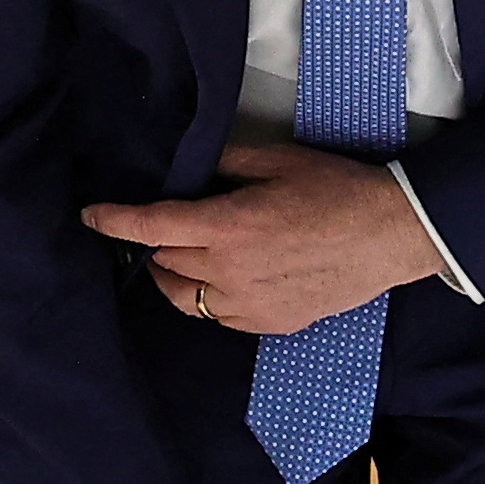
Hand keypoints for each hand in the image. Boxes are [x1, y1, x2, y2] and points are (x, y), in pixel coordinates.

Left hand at [84, 142, 447, 336]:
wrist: (392, 234)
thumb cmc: (337, 189)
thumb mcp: (278, 160)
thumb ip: (225, 162)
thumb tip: (190, 166)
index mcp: (228, 226)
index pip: (151, 228)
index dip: (114, 221)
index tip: (92, 216)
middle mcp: (230, 272)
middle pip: (165, 262)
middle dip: (153, 243)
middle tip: (161, 226)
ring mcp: (249, 304)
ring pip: (185, 297)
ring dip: (174, 275)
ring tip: (182, 257)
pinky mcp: (270, 323)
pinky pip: (218, 316)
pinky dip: (208, 297)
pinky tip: (222, 279)